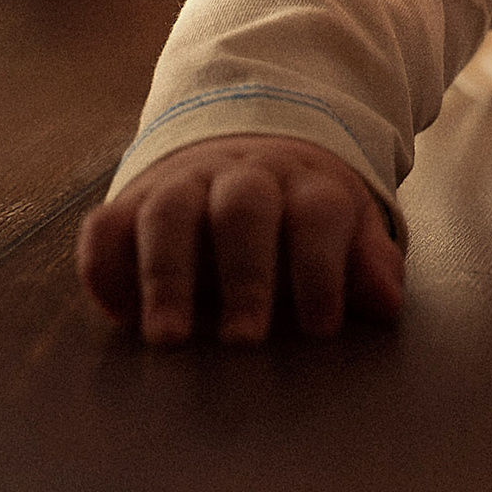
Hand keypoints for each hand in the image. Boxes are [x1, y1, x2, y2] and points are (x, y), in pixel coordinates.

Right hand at [77, 135, 404, 342]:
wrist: (245, 150)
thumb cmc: (302, 215)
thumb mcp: (348, 228)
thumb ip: (366, 264)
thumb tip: (386, 302)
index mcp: (306, 184)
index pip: (317, 214)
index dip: (320, 268)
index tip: (321, 328)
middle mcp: (242, 178)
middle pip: (243, 210)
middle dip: (244, 275)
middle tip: (244, 341)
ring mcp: (182, 185)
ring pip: (169, 214)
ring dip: (167, 276)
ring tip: (170, 338)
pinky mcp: (130, 202)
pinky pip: (107, 225)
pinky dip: (105, 267)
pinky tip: (116, 314)